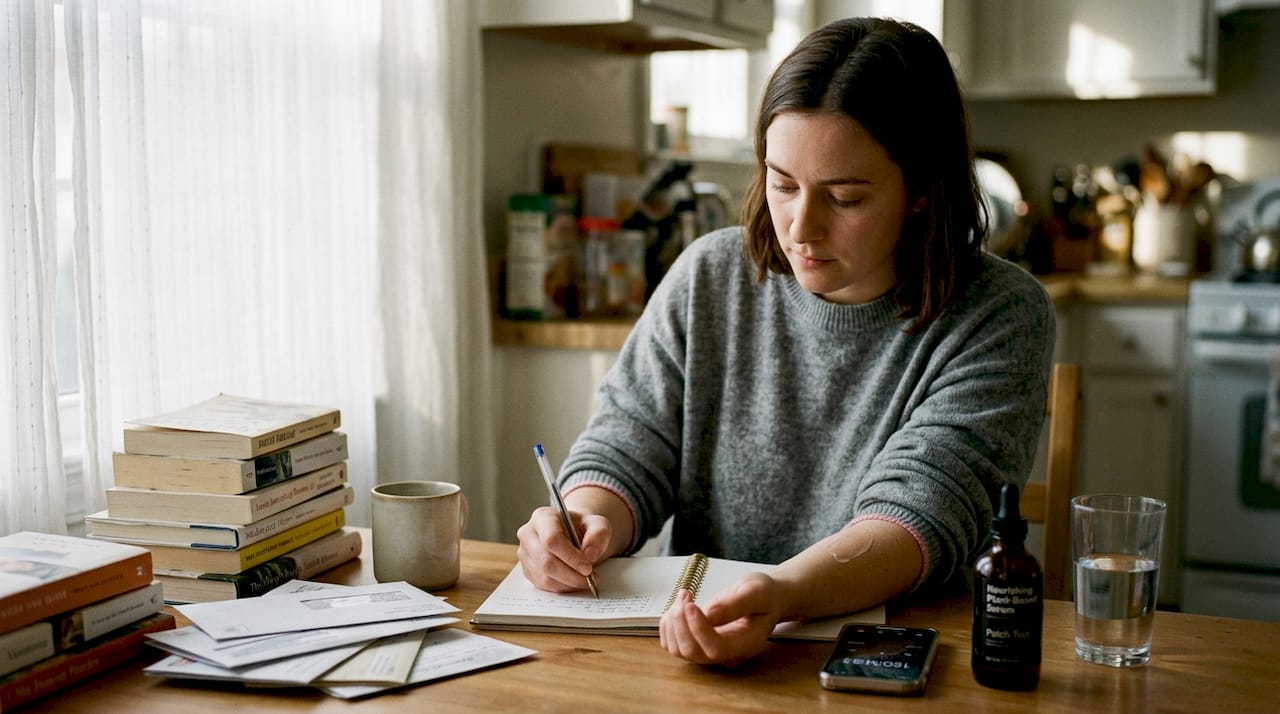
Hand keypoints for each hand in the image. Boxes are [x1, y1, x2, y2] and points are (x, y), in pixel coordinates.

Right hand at [516, 505, 611, 592]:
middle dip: (571, 574)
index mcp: (543, 517)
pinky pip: (544, 585)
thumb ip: (599, 534)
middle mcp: (528, 534)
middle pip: (545, 561)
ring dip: (568, 583)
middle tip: (590, 578)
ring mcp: (525, 554)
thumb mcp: (598, 524)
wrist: (573, 534)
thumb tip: (590, 554)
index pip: (551, 539)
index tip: (588, 568)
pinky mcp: (527, 570)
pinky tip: (575, 582)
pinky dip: (563, 587)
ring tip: (586, 580)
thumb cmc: (583, 527)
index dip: (570, 557)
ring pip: (544, 576)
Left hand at [658, 571, 783, 666]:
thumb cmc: (765, 595)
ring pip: (678, 649)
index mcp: (745, 644)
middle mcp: (726, 654)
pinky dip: (668, 625)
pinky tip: (679, 606)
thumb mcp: (757, 592)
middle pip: (692, 652)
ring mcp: (710, 652)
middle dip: (680, 622)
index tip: (690, 603)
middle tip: (686, 595)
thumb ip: (735, 604)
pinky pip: (673, 644)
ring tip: (684, 597)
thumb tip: (708, 614)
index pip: (715, 648)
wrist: (765, 599)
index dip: (698, 628)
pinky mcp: (698, 645)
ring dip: (672, 621)